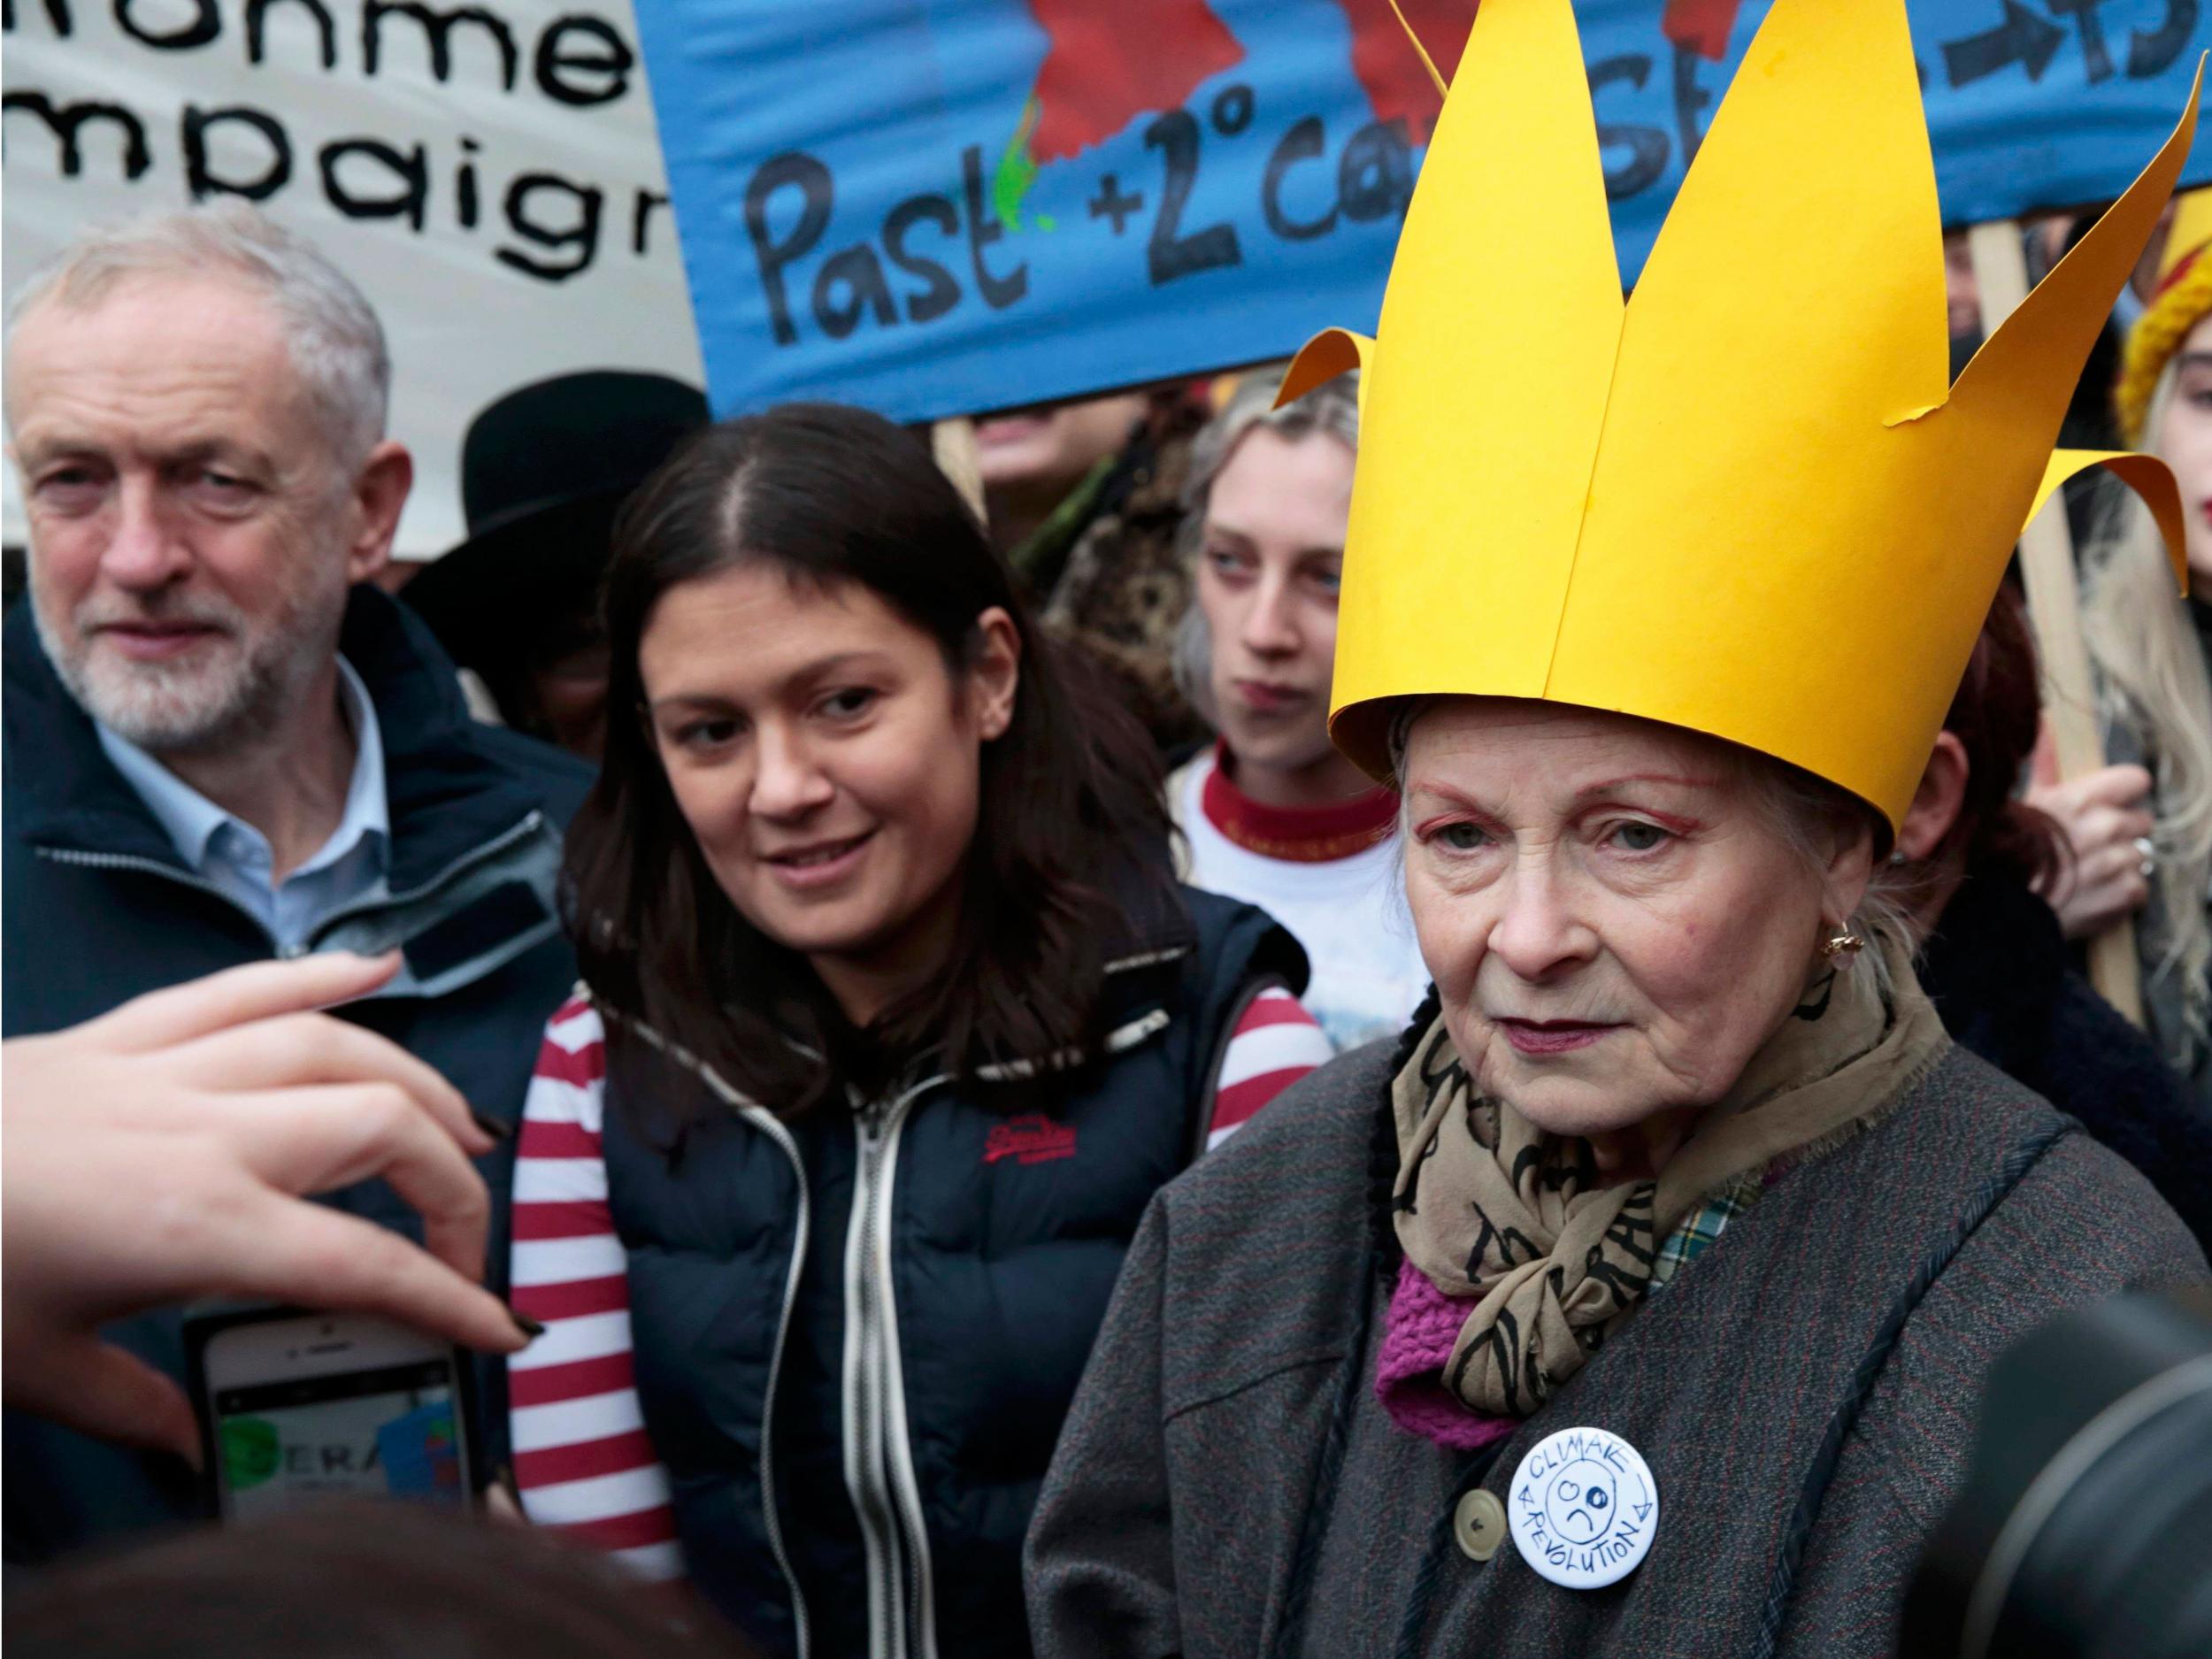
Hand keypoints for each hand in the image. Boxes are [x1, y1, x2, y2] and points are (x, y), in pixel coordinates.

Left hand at [2, 954, 527, 1463]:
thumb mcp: (31, 1369)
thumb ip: (135, 1407)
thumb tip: (195, 1442)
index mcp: (196, 1224)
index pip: (365, 1260)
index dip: (450, 1298)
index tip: (500, 1327)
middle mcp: (204, 1131)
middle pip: (384, 1127)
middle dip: (453, 1186)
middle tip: (460, 1247)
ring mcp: (165, 1069)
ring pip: (335, 1046)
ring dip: (415, 1082)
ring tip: (456, 1129)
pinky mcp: (120, 1035)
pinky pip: (241, 988)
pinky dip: (315, 972)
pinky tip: (374, 969)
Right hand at [2026, 724, 2157, 939]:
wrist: (2002, 911)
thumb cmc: (2005, 854)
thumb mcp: (2022, 804)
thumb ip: (2044, 767)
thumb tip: (2045, 724)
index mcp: (2084, 799)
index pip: (2137, 779)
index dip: (2123, 792)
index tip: (2108, 804)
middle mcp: (2108, 827)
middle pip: (2140, 821)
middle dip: (2119, 832)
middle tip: (2088, 846)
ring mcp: (2120, 862)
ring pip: (2139, 855)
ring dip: (2119, 864)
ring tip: (2086, 873)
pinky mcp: (2127, 894)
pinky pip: (2139, 888)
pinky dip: (2121, 893)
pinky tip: (2092, 893)